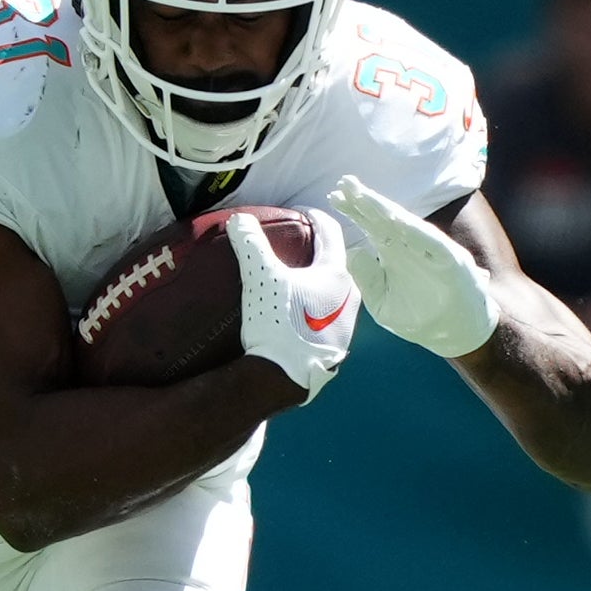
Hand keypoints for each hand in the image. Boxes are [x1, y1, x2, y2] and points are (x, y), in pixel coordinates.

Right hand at [229, 207, 359, 397]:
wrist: (283, 378)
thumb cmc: (278, 323)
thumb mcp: (261, 278)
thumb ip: (252, 245)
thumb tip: (240, 219)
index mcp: (336, 274)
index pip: (330, 232)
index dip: (313, 216)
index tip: (299, 213)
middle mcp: (349, 296)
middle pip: (332, 262)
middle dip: (314, 250)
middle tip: (292, 245)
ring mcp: (346, 323)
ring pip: (330, 289)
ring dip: (314, 279)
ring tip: (291, 278)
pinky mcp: (336, 344)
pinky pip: (326, 313)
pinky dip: (312, 303)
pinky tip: (294, 310)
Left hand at [327, 174, 499, 356]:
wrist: (459, 335)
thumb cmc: (421, 318)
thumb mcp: (383, 303)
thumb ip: (367, 280)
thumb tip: (353, 251)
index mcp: (394, 254)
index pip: (372, 226)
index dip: (355, 210)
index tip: (335, 195)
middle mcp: (412, 247)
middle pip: (385, 219)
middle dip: (365, 201)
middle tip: (345, 182)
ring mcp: (432, 252)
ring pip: (407, 226)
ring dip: (387, 210)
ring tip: (365, 196)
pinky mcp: (452, 263)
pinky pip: (432, 243)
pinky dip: (415, 232)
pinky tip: (396, 219)